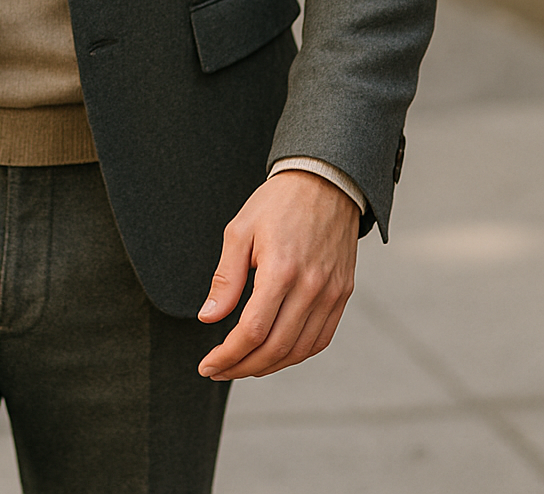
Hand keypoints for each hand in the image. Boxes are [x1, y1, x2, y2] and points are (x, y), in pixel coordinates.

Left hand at [197, 170, 358, 380]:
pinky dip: (297, 354)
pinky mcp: (343, 293)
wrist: (324, 181)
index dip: (227, 355)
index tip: (207, 364)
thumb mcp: (240, 230)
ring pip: (299, 349)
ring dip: (269, 366)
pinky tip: (276, 353)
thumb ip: (226, 278)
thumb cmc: (277, 203)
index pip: (252, 331)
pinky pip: (321, 338)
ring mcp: (331, 293)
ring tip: (243, 365)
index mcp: (281, 269)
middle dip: (243, 366)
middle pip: (276, 348)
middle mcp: (311, 286)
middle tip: (219, 370)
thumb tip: (209, 317)